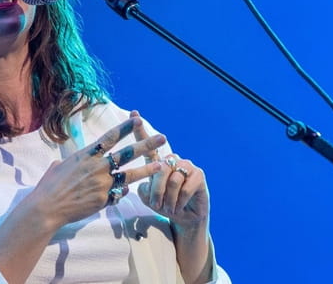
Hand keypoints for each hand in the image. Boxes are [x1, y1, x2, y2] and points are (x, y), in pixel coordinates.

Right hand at [29, 117, 163, 229]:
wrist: (48, 207)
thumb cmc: (49, 186)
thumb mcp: (59, 166)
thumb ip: (73, 162)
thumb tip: (73, 161)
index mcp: (86, 155)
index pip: (110, 138)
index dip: (125, 128)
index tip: (138, 120)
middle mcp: (97, 167)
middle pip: (127, 153)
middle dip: (146, 145)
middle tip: (162, 138)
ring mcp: (102, 184)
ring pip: (130, 175)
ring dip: (146, 169)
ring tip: (160, 164)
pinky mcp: (103, 200)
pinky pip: (119, 194)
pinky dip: (124, 192)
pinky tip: (129, 190)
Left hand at [131, 111, 209, 227]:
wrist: (185, 219)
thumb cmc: (165, 205)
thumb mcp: (149, 198)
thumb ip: (144, 188)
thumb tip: (145, 182)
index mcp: (158, 163)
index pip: (148, 145)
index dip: (140, 130)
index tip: (133, 112)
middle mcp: (172, 160)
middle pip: (159, 168)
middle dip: (156, 190)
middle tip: (157, 205)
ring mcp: (187, 165)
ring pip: (172, 179)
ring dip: (168, 199)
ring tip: (168, 208)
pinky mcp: (199, 175)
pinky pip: (185, 187)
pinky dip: (179, 201)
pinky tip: (179, 207)